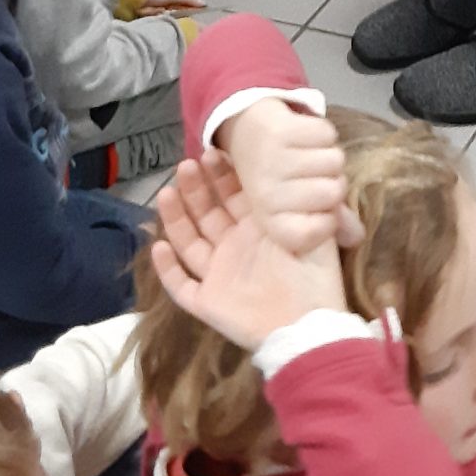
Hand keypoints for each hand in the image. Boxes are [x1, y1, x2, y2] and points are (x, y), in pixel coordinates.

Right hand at [151, 148, 348, 348]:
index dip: (221, 176)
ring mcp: (220, 276)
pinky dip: (167, 268)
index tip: (211, 151)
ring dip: (175, 218)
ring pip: (188, 243)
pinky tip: (159, 245)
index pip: (234, 197)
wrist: (308, 324)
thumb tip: (310, 171)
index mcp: (260, 230)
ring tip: (166, 192)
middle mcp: (236, 249)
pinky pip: (181, 286)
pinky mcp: (208, 303)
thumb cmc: (314, 275)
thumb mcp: (315, 228)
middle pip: (206, 215)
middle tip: (186, 165)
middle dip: (196, 189)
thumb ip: (309, 201)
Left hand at [218, 97, 360, 252]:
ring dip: (329, 156)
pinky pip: (328, 134)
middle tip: (314, 176)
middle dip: (332, 181)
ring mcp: (272, 161)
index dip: (328, 220)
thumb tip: (357, 234)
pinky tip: (304, 137)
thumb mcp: (300, 209)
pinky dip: (323, 134)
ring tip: (309, 156)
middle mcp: (267, 195)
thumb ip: (331, 225)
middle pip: (334, 193)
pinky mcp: (280, 131)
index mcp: (271, 221)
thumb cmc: (281, 179)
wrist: (250, 136)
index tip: (317, 208)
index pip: (315, 232)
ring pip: (336, 161)